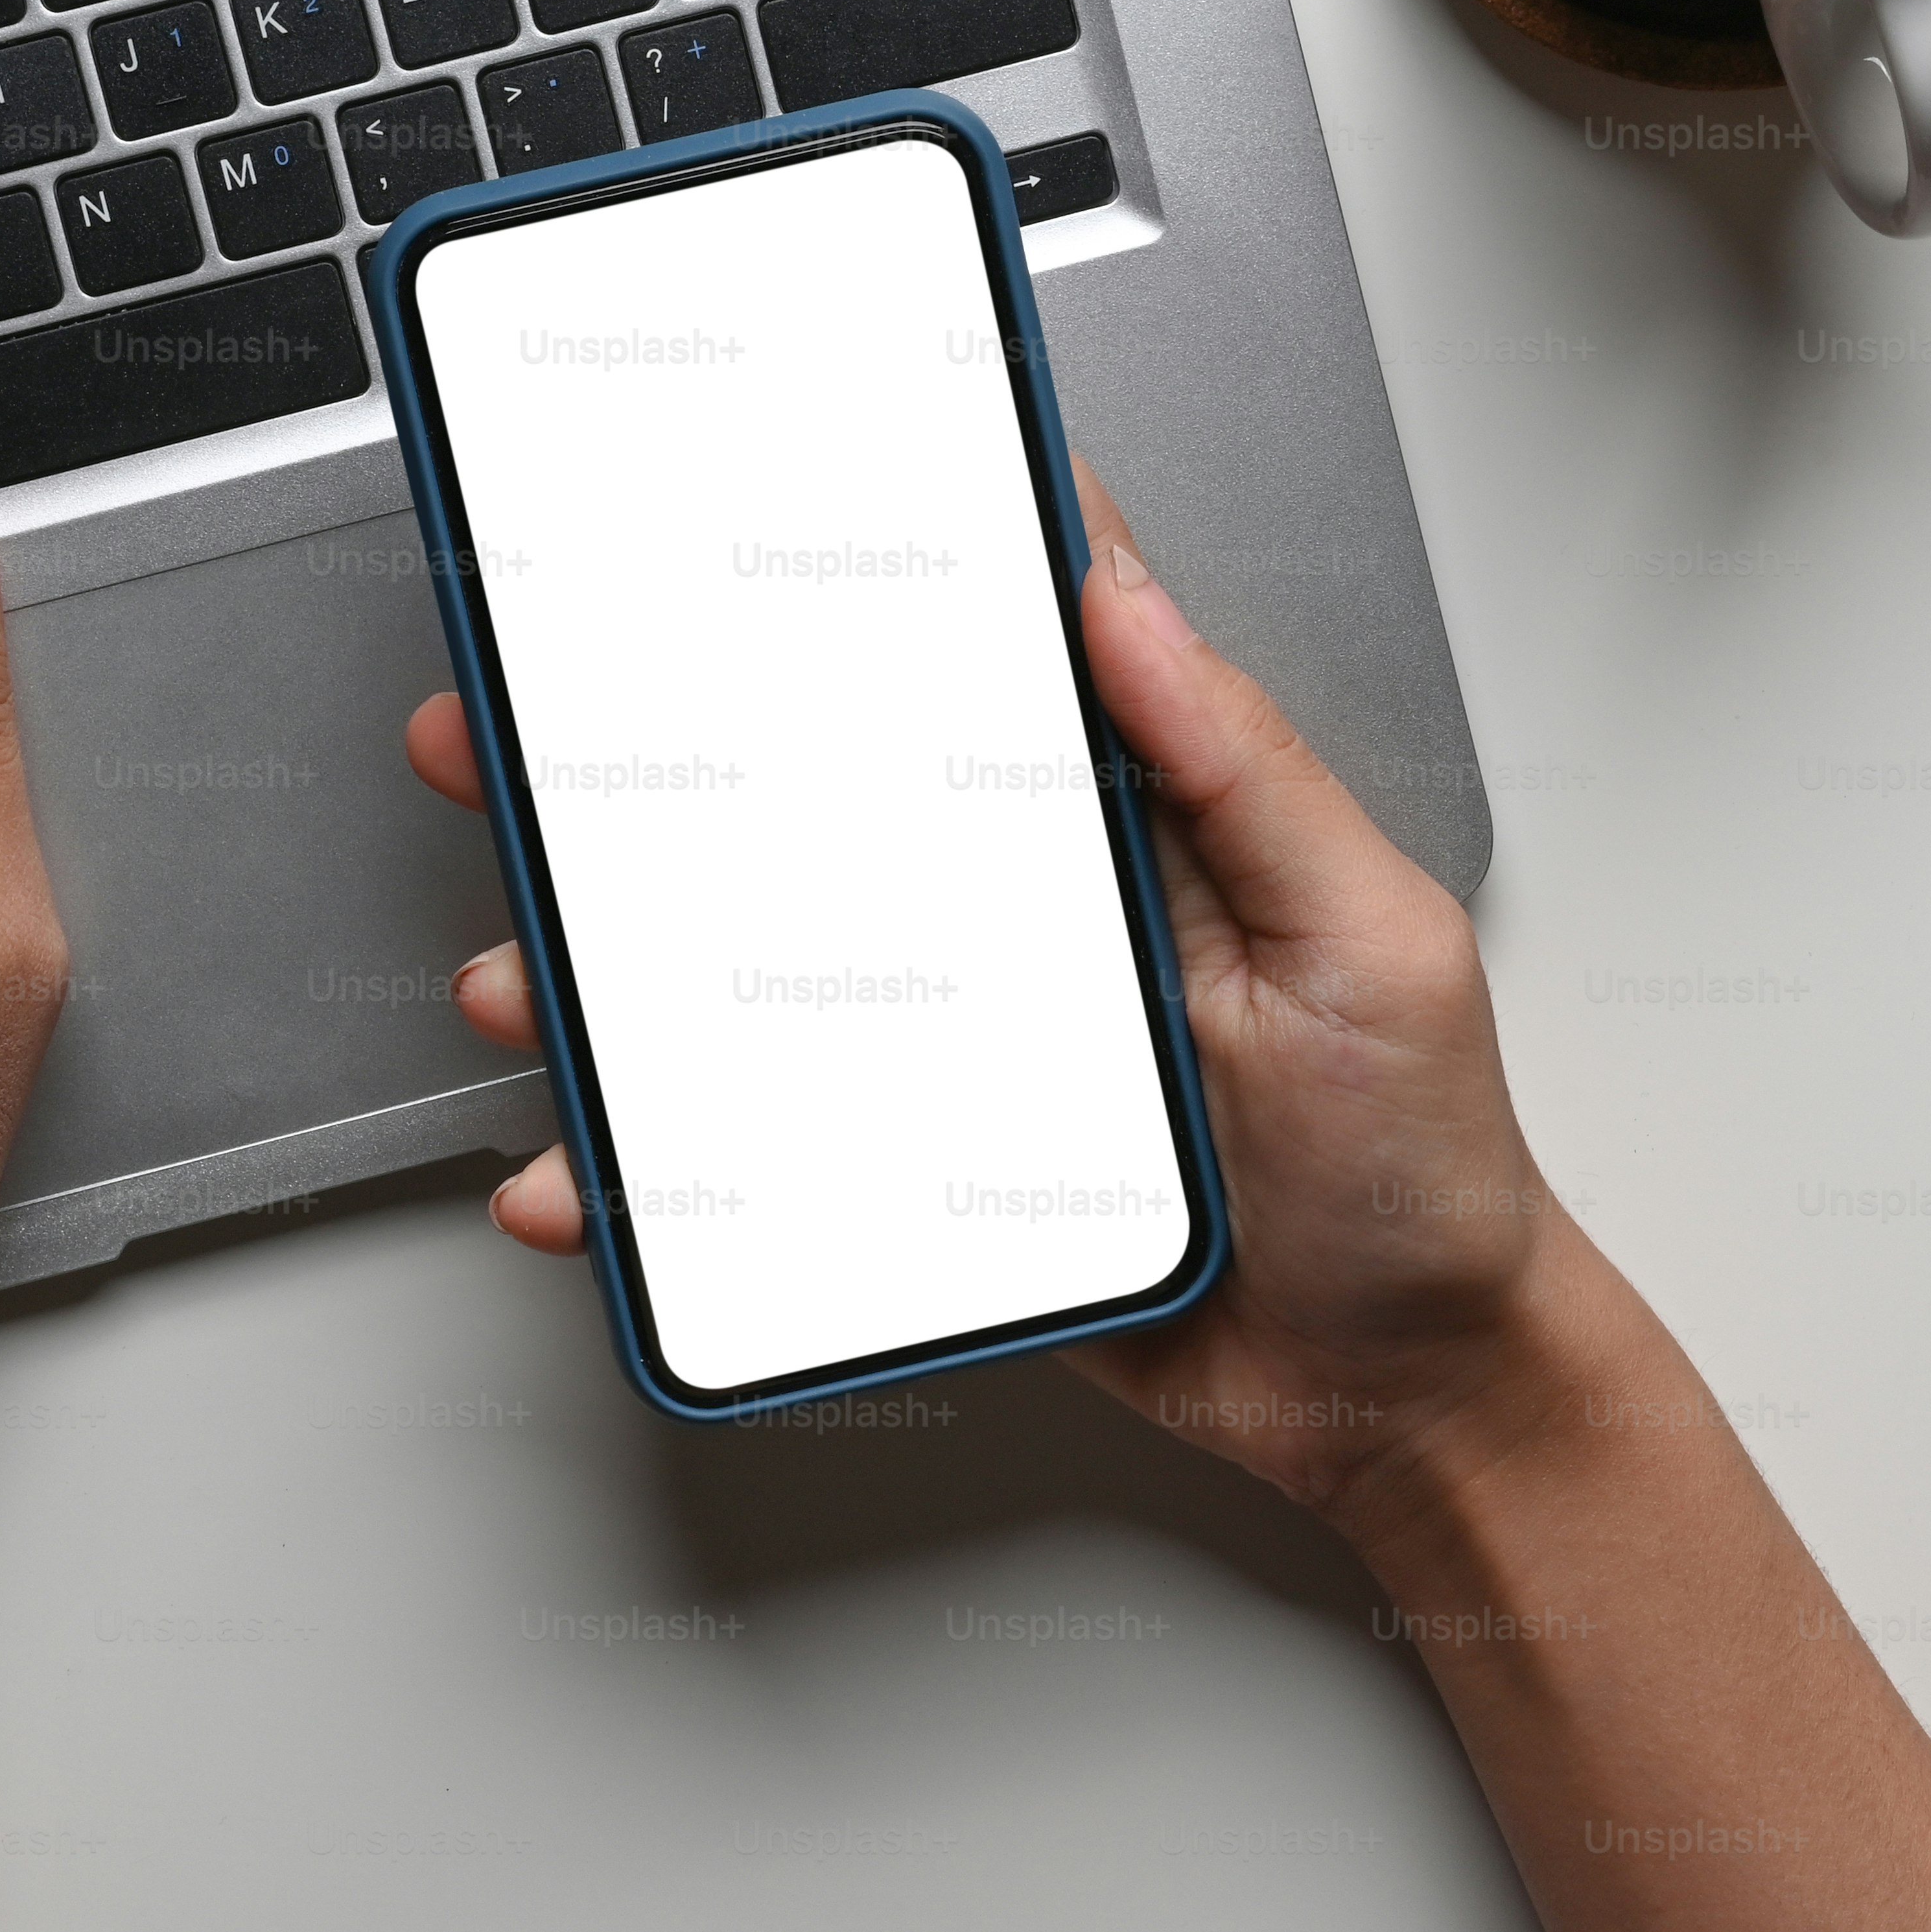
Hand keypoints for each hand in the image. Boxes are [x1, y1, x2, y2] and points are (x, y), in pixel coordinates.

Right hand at [417, 463, 1585, 1536]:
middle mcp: (1017, 928)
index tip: (708, 531)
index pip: (964, 671)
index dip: (837, 593)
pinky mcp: (916, 1187)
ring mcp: (952, 1056)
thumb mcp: (1369, 938)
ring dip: (604, 977)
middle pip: (797, 821)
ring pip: (737, 991)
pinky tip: (587, 1173)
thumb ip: (1243, 767)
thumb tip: (1127, 598)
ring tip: (526, 975)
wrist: (1408, 1399)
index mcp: (1120, 830)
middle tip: (510, 732)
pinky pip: (752, 1166)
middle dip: (637, 774)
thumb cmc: (1420, 1170)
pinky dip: (648, 1176)